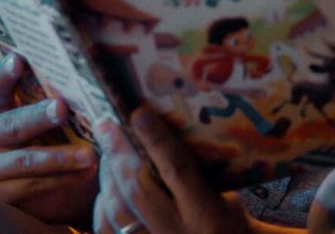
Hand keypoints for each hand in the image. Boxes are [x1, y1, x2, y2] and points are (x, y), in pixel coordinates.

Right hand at [0, 52, 99, 223]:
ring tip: (90, 154)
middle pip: (11, 124)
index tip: (19, 60)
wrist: (44, 189)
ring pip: (25, 159)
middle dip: (39, 116)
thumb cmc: (48, 140)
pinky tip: (85, 173)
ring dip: (61, 157)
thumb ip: (53, 99)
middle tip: (62, 108)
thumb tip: (86, 80)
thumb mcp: (48, 118)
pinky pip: (31, 185)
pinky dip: (62, 178)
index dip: (4, 73)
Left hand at [96, 108, 295, 233]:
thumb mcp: (231, 201)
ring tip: (107, 152)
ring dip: (109, 177)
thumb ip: (202, 171)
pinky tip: (107, 188)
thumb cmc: (230, 228)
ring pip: (118, 210)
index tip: (139, 112)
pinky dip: (104, 205)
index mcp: (209, 217)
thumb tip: (167, 132)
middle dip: (119, 154)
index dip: (157, 140)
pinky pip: (108, 230)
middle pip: (139, 189)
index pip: (178, 171)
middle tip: (106, 126)